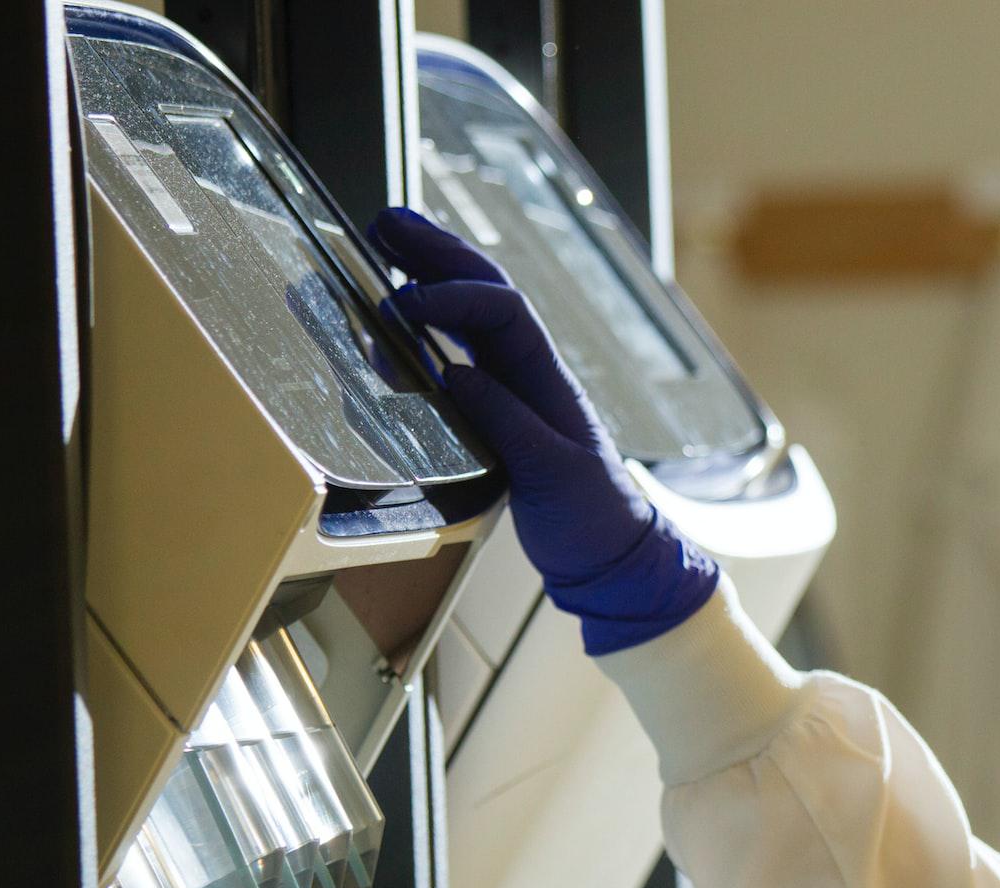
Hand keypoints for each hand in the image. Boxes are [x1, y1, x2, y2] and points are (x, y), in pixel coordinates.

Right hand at [366, 205, 717, 654]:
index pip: (504, 313)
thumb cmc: (593, 518)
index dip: (455, 296)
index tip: (405, 302)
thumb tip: (453, 371)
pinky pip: (464, 349)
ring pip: (474, 313)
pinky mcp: (501, 411)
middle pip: (488, 292)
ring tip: (386, 239)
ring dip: (433, 273)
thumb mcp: (553, 473)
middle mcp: (534, 373)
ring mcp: (518, 388)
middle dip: (439, 252)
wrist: (612, 555)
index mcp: (550, 381)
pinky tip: (402, 309)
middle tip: (386, 219)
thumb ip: (506, 421)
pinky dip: (432, 321)